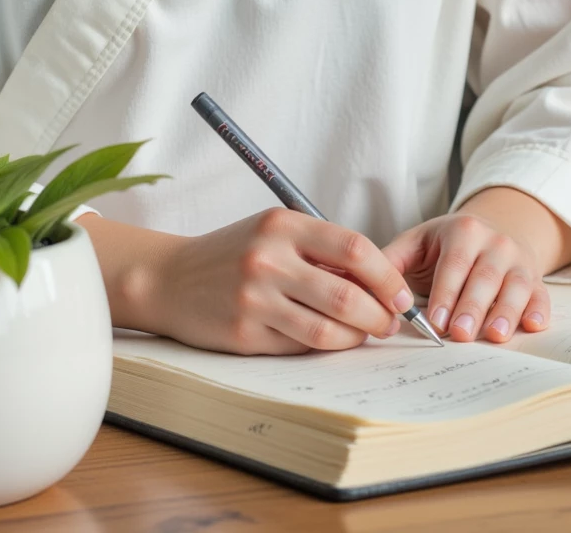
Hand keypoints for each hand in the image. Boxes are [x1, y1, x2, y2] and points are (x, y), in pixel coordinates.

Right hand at [144, 208, 417, 353]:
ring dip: (356, 337)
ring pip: (328, 328)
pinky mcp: (244, 334)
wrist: (169, 278)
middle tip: (390, 322)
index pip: (353, 249)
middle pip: (347, 294)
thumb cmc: (231, 254)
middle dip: (380, 314)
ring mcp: (255, 299)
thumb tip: (377, 280)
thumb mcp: (273, 232)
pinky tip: (330, 339)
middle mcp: (268, 259)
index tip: (401, 294)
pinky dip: (324, 345)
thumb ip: (319, 249)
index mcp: (282, 225)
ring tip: (364, 334)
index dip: (386, 276)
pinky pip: (300, 346)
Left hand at [381, 209, 551, 343]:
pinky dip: (539, 311)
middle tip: (459, 335)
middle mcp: (495, 243)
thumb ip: (392, 260)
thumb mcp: (418, 242)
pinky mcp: (537, 280)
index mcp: (463, 231)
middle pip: (485, 278)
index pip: (454, 264)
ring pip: (516, 287)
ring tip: (495, 335)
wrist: (493, 230)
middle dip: (472, 307)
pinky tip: (533, 326)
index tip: (435, 321)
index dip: (446, 292)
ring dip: (506, 312)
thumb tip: (360, 281)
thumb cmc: (446, 245)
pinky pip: (541, 295)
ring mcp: (519, 262)